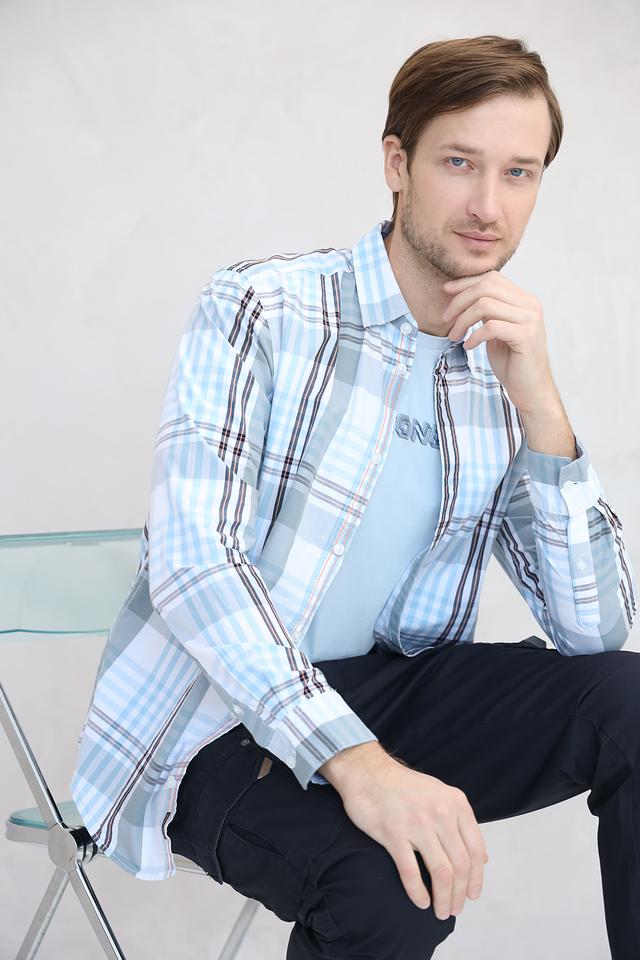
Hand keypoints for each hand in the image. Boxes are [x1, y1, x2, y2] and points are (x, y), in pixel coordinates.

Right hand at [329, 752, 488, 919]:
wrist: (366, 771)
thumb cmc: (403, 785)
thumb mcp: (439, 793)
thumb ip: (460, 822)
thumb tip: (482, 858)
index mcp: (455, 803)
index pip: (476, 849)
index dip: (477, 878)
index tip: (472, 895)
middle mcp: (441, 813)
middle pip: (461, 865)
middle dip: (460, 894)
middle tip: (455, 909)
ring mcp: (417, 823)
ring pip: (441, 872)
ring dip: (444, 898)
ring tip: (441, 911)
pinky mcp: (393, 833)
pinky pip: (411, 872)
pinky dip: (418, 892)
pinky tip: (421, 902)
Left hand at [442, 271, 557, 413]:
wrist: (531, 389)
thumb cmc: (511, 362)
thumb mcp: (496, 330)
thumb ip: (487, 312)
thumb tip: (463, 295)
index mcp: (524, 300)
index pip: (492, 278)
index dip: (466, 282)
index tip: (446, 291)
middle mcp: (530, 305)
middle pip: (486, 287)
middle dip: (459, 301)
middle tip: (445, 319)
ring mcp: (530, 319)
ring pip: (485, 305)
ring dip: (463, 320)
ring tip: (454, 336)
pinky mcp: (526, 336)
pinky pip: (491, 327)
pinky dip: (474, 336)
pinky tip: (468, 346)